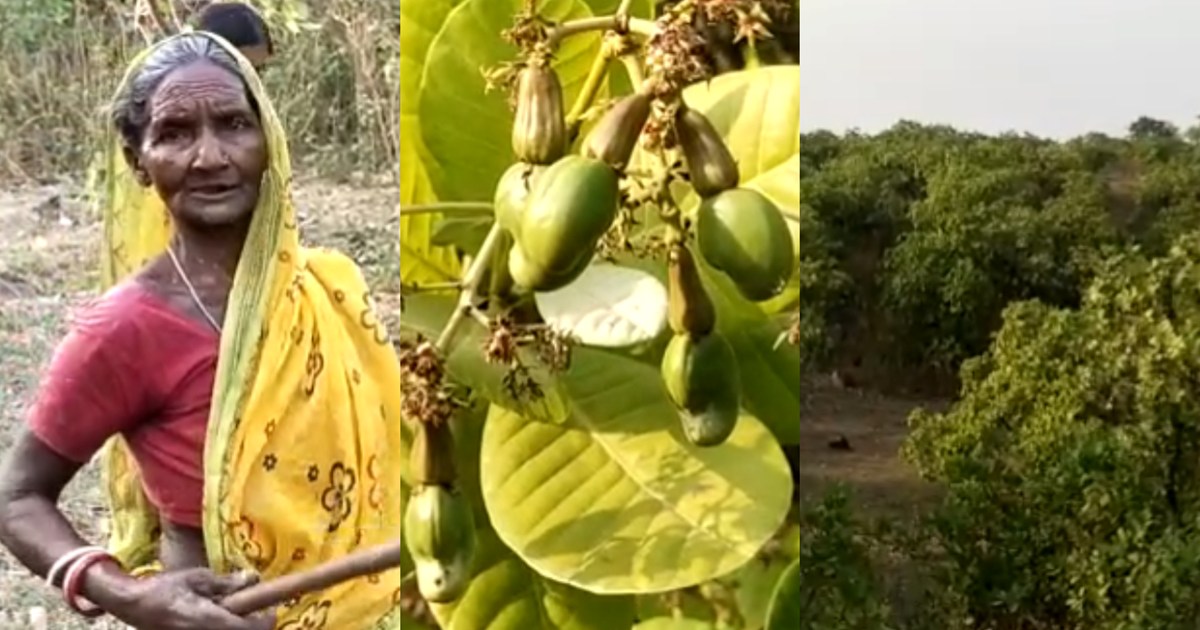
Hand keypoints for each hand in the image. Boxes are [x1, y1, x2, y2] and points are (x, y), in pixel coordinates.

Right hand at [117, 569, 275, 629]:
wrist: (132, 606)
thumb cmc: (163, 589)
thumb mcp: (197, 578)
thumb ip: (226, 582)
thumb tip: (253, 578)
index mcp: (209, 620)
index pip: (251, 629)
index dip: (265, 621)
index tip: (270, 611)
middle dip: (251, 625)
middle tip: (256, 612)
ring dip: (236, 625)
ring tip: (235, 612)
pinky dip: (223, 626)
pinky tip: (218, 617)